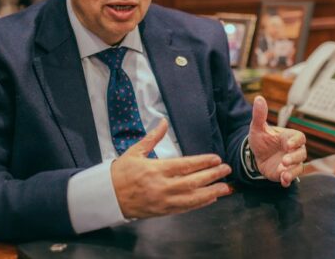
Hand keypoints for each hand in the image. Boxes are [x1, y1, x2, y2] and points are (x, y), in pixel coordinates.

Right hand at [111, 119, 232, 218]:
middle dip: (212, 176)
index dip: (203, 162)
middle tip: (226, 170)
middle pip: (193, 182)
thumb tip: (163, 122)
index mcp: (156, 169)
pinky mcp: (163, 211)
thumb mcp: (135, 151)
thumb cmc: (121, 172)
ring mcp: (163, 201)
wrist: (107, 196)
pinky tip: (210, 198)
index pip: (185, 165)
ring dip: (211, 192)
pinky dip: (200, 203)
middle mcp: (162, 186)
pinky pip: (186, 208)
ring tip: (225, 187)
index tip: (216, 159)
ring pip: (193, 198)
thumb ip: (153, 138)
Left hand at [248, 95, 305, 186]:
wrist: (256, 155)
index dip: (295, 141)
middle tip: (284, 160)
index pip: (299, 138)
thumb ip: (259, 115)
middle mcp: (293, 150)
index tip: (287, 145)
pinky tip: (283, 181)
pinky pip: (292, 177)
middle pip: (301, 153)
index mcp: (289, 137)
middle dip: (294, 158)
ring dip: (292, 170)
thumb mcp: (257, 128)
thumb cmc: (261, 139)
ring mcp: (291, 162)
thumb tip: (258, 98)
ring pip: (299, 167)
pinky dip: (288, 179)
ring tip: (283, 173)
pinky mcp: (286, 173)